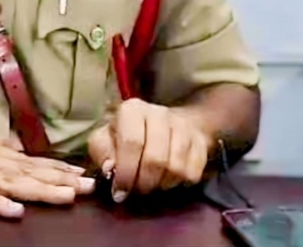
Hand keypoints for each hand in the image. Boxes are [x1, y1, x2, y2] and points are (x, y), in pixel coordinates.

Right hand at [0, 116, 95, 218]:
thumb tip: (11, 150)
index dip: (54, 167)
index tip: (82, 174)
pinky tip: (14, 211)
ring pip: (8, 181)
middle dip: (58, 178)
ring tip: (67, 196)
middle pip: (25, 169)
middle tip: (90, 186)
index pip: (25, 159)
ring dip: (38, 189)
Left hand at [87, 99, 213, 202]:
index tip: (120, 192)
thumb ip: (101, 152)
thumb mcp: (105, 139)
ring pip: (176, 168)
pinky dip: (179, 184)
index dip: (125, 173)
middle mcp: (160, 114)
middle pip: (156, 159)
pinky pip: (192, 173)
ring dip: (161, 185)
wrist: (165, 124)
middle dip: (144, 183)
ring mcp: (184, 127)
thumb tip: (110, 169)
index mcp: (132, 110)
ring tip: (152, 184)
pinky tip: (167, 179)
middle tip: (137, 190)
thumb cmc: (127, 135)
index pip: (132, 143)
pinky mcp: (201, 142)